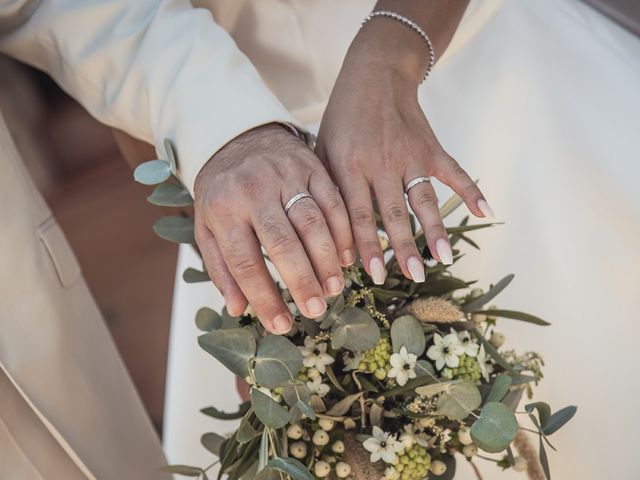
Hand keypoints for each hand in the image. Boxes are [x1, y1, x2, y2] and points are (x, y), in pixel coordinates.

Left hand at [194, 124, 353, 333]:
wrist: (237, 136)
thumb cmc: (222, 191)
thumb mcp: (208, 226)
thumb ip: (221, 267)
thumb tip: (238, 308)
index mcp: (223, 210)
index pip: (244, 263)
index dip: (264, 298)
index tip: (281, 325)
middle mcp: (254, 191)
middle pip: (282, 244)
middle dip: (302, 281)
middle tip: (315, 311)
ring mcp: (284, 176)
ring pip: (312, 223)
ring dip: (326, 260)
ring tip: (334, 288)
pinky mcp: (310, 166)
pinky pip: (332, 202)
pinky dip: (342, 232)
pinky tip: (346, 257)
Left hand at [315, 26, 491, 284]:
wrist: (375, 73)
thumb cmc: (342, 118)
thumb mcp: (323, 149)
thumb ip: (328, 188)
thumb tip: (333, 236)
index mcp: (350, 165)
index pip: (359, 214)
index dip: (367, 245)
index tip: (374, 274)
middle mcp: (382, 163)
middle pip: (394, 212)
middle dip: (403, 247)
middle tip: (412, 276)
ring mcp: (410, 155)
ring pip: (424, 198)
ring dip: (435, 229)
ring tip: (444, 257)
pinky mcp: (431, 148)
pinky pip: (454, 172)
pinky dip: (471, 190)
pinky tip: (487, 212)